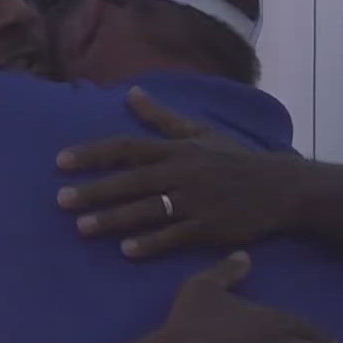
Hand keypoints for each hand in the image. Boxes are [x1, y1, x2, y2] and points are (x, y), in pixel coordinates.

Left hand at [56, 86, 295, 258]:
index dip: (93, 154)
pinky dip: (150, 243)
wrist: (280, 187)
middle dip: (94, 190)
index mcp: (177, 148)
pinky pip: (174, 236)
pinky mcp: (209, 228)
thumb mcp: (199, 132)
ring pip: (147, 210)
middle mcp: (182, 172)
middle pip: (130, 181)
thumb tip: (130, 92)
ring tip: (83, 228)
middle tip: (61, 201)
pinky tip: (127, 250)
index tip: (61, 161)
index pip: (127, 148)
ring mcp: (195, 201)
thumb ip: (161, 117)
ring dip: (113, 219)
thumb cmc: (234, 158)